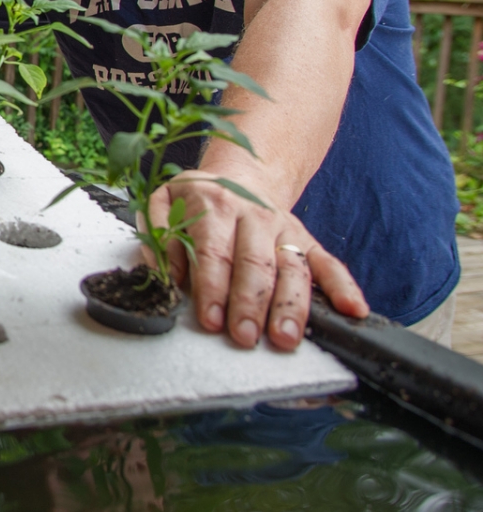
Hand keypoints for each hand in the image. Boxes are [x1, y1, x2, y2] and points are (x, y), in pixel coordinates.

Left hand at [148, 174, 368, 349]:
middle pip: (255, 263)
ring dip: (290, 306)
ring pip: (293, 268)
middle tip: (244, 335)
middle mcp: (254, 215)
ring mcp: (285, 228)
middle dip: (250, 303)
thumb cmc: (198, 198)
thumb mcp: (165, 203)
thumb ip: (158, 236)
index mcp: (214, 205)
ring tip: (284, 337)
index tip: (210, 319)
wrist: (242, 173)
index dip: (212, 287)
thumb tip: (160, 274)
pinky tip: (353, 311)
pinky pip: (329, 263)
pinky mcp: (307, 240)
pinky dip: (344, 287)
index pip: (213, 252)